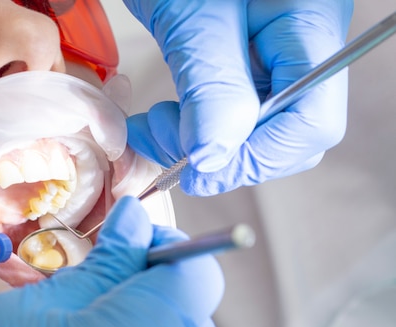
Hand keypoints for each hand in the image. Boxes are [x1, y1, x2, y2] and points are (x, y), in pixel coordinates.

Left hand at [123, 0, 352, 194]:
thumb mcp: (193, 14)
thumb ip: (211, 83)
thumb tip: (214, 157)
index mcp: (309, 21)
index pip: (312, 121)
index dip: (254, 157)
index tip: (195, 169)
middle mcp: (305, 43)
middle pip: (291, 132)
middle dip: (223, 152)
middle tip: (163, 138)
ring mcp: (281, 51)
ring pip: (261, 127)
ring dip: (205, 142)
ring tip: (156, 124)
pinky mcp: (252, 57)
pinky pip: (239, 108)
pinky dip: (200, 124)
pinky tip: (170, 115)